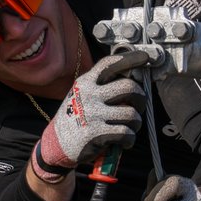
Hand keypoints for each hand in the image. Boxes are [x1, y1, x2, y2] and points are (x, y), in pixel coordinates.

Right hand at [38, 50, 149, 170]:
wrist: (56, 143)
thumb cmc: (76, 117)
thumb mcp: (82, 94)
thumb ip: (102, 86)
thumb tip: (134, 79)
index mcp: (86, 82)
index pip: (110, 64)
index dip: (130, 59)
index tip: (144, 57)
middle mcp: (89, 95)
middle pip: (129, 87)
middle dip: (141, 99)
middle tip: (138, 107)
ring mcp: (92, 114)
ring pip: (131, 113)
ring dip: (136, 123)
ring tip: (130, 127)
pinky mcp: (96, 133)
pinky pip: (126, 133)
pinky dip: (130, 139)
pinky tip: (124, 141)